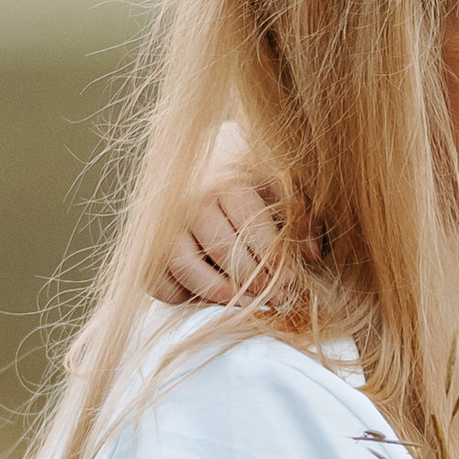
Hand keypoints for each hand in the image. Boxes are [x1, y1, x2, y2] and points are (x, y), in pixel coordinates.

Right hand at [152, 122, 293, 308]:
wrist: (199, 158)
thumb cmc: (248, 177)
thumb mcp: (280, 184)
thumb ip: (300, 215)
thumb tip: (311, 255)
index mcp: (227, 182)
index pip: (252, 227)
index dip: (274, 259)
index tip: (291, 282)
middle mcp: (191, 200)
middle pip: (222, 249)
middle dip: (253, 281)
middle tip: (275, 300)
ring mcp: (164, 224)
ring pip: (186, 266)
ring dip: (218, 291)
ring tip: (244, 300)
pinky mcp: (147, 247)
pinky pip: (157, 280)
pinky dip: (177, 293)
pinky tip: (203, 294)